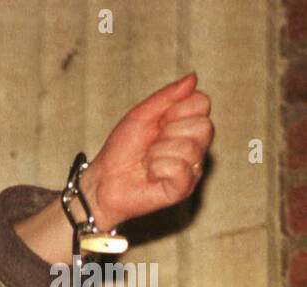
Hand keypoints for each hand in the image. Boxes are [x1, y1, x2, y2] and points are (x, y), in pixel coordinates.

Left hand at [80, 73, 213, 230]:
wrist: (103, 180)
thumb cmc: (122, 149)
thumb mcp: (140, 116)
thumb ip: (166, 96)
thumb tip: (193, 76)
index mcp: (187, 123)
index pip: (202, 102)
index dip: (176, 109)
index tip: (158, 121)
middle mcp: (196, 145)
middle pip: (204, 126)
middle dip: (169, 132)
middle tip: (151, 144)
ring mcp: (192, 168)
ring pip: (190, 149)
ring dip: (157, 153)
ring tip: (146, 161)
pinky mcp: (184, 188)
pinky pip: (181, 170)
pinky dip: (158, 169)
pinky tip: (150, 174)